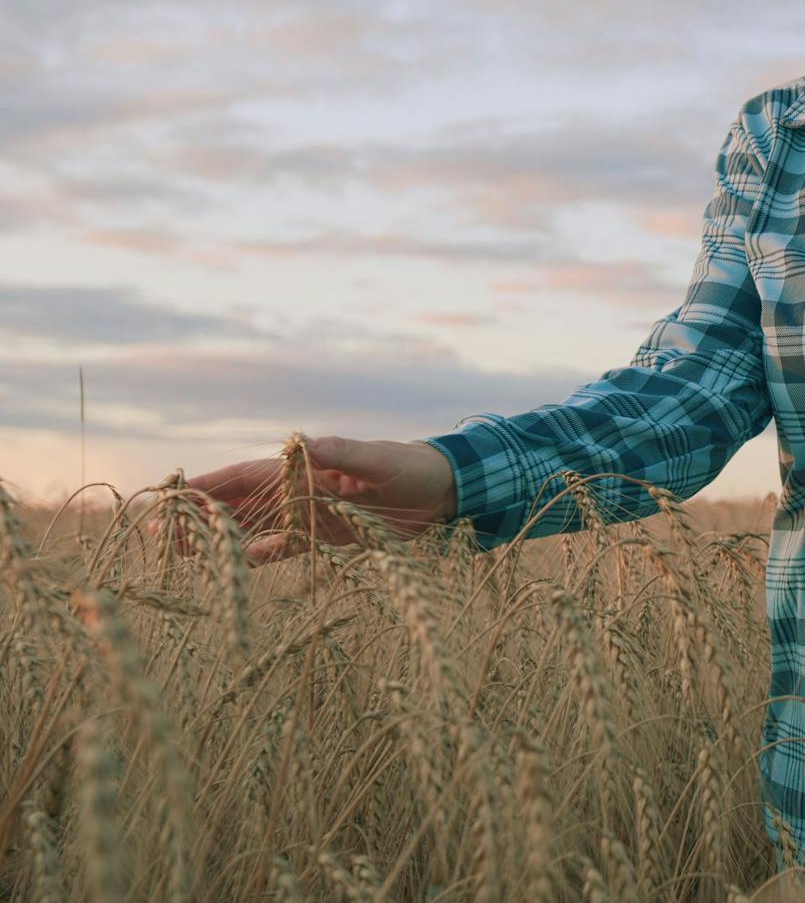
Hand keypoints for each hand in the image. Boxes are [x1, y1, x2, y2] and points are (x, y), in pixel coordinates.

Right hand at [168, 436, 457, 565]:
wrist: (444, 492)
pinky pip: (285, 547)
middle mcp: (301, 490)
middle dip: (200, 515)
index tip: (173, 492)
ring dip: (221, 537)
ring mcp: (310, 515)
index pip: (246, 474)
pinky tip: (237, 565)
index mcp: (307, 467)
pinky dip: (261, 555)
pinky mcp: (327, 537)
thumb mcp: (379, 458)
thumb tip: (300, 440)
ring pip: (254, 526)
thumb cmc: (412, 467)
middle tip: (158, 532)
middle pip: (240, 502)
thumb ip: (342, 454)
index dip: (210, 483)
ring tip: (180, 551)